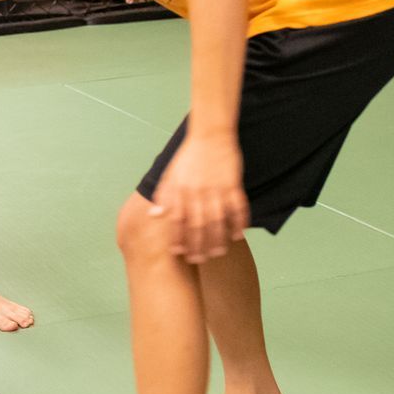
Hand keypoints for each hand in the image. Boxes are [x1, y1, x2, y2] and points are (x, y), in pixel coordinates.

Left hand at [150, 132, 247, 263]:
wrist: (210, 134)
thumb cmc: (188, 156)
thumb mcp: (170, 174)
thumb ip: (163, 195)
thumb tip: (154, 215)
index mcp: (180, 189)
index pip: (177, 219)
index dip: (178, 238)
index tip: (179, 253)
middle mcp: (197, 191)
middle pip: (198, 224)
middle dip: (198, 245)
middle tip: (200, 259)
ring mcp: (217, 188)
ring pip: (218, 219)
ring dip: (218, 239)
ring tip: (218, 252)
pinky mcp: (233, 183)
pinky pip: (238, 206)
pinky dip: (239, 222)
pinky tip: (238, 234)